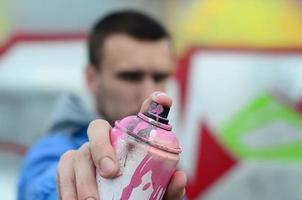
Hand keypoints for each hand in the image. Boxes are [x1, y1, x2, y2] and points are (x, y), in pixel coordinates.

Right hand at [56, 91, 186, 199]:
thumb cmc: (135, 197)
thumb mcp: (153, 194)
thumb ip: (166, 188)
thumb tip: (179, 176)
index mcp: (126, 143)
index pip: (137, 117)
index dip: (152, 103)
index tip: (163, 100)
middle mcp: (104, 142)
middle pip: (97, 128)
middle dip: (101, 147)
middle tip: (111, 172)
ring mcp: (84, 154)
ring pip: (76, 153)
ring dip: (81, 177)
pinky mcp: (67, 169)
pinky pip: (62, 171)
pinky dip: (67, 188)